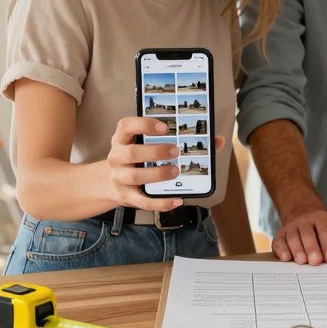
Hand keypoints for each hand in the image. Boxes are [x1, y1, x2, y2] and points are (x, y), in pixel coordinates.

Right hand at [104, 118, 226, 211]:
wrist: (109, 183)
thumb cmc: (137, 158)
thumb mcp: (147, 144)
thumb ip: (180, 139)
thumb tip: (217, 141)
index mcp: (122, 138)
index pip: (126, 125)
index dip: (144, 124)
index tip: (165, 126)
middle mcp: (117, 156)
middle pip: (131, 153)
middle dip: (154, 151)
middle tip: (176, 150)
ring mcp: (119, 177)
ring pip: (135, 177)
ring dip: (157, 174)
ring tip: (176, 172)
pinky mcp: (126, 196)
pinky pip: (142, 201)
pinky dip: (161, 203)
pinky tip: (177, 200)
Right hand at [272, 207, 326, 265]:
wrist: (302, 212)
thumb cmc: (324, 227)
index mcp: (321, 219)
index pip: (324, 230)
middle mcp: (305, 221)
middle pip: (307, 234)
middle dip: (311, 248)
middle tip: (315, 261)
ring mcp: (291, 227)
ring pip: (292, 237)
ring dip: (296, 249)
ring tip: (302, 262)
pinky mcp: (281, 234)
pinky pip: (279, 241)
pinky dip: (281, 249)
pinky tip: (285, 258)